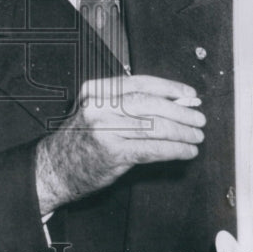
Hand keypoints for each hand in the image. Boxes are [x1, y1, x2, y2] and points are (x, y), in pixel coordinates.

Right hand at [35, 75, 204, 214]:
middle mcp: (98, 108)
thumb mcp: (97, 114)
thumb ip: (128, 107)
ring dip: (182, 131)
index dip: (168, 87)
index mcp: (95, 92)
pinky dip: (174, 150)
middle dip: (179, 110)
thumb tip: (174, 102)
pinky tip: (186, 151)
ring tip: (196, 136)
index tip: (189, 93)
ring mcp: (104, 130)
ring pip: (154, 126)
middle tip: (198, 118)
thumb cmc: (80, 142)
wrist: (54, 169)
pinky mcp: (112, 153)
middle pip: (149, 103)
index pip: (138, 83)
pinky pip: (152, 149)